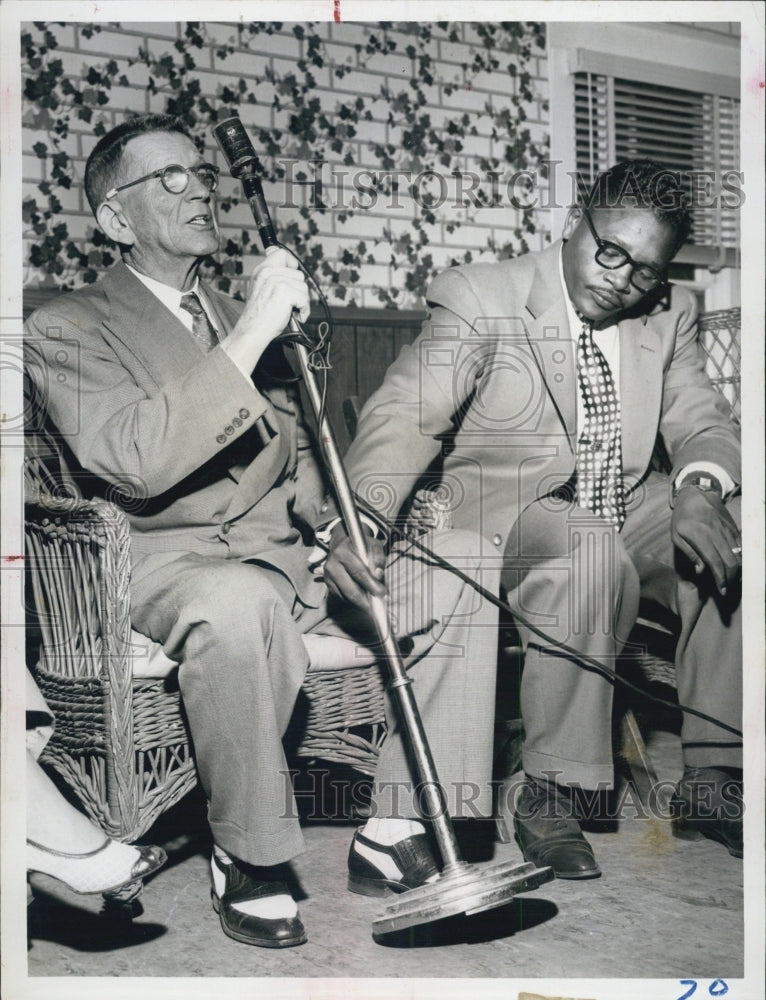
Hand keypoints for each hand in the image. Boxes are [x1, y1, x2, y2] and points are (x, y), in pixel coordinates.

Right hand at [222, 248, 309, 371]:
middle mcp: (268, 272)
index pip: (281, 253)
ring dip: (302, 302)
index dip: (291, 262)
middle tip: (290, 302)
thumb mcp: (261, 289)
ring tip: (290, 310)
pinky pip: (305, 299)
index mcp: (262, 270)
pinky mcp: (285, 292)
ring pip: (304, 287)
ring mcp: (276, 281)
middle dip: (299, 290)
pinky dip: (303, 310)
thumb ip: (273, 277)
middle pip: (298, 273)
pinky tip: (294, 315)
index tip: (291, 272)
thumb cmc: (259, 315)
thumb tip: (291, 267)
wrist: (253, 330)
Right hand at [323, 522, 386, 610]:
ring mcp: (327, 576)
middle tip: (376, 607)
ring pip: (345, 596)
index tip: (381, 592)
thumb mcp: (373, 545)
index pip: (358, 572)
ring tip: (371, 605)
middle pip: (349, 589)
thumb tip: (378, 575)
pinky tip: (361, 600)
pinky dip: (352, 601)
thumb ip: (378, 557)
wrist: (342, 545)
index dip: (371, 584)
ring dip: (359, 603)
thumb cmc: (360, 547)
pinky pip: (341, 598)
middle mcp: (332, 565)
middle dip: (364, 601)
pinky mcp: (327, 584)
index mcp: (342, 553)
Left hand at [671, 488, 740, 593]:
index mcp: (700, 536)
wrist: (696, 493)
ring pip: (738, 555)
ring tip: (731, 580)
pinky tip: (735, 566)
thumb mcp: (676, 535)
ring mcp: (727, 530)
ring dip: (737, 570)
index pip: (715, 562)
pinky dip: (740, 558)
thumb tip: (701, 571)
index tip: (721, 590)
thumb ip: (689, 553)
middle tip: (726, 588)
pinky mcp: (733, 527)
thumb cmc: (682, 517)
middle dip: (730, 578)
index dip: (720, 578)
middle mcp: (716, 533)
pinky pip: (741, 546)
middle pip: (730, 561)